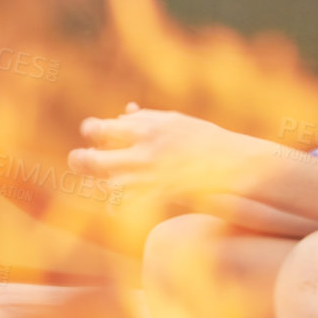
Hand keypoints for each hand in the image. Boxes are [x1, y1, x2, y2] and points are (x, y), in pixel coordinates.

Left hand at [69, 103, 247, 206]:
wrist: (237, 165)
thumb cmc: (206, 141)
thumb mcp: (176, 121)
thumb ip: (147, 118)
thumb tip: (125, 111)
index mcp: (145, 128)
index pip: (99, 129)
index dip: (91, 133)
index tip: (94, 136)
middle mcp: (143, 151)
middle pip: (93, 159)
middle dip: (81, 161)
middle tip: (80, 160)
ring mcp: (151, 177)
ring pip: (107, 186)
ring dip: (101, 184)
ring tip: (103, 182)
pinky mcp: (160, 197)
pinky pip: (127, 205)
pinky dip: (118, 205)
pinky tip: (117, 203)